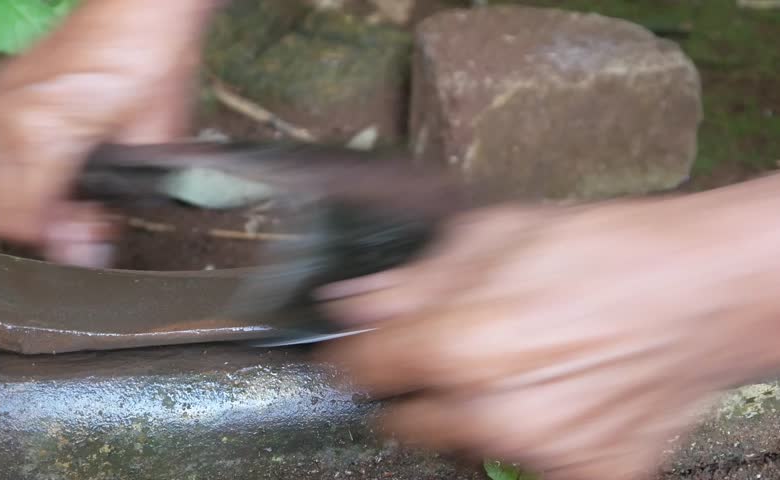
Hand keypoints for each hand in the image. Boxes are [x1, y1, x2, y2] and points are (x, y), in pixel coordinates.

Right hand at [0, 0, 214, 266]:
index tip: (84, 236)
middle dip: (27, 226)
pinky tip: (36, 170)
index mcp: (43, 133)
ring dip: (2, 202)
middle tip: (69, 220)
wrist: (141, 10)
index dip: (55, 241)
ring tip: (48, 199)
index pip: (21, 220)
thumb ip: (112, 202)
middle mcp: (5, 117)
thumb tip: (83, 250)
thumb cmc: (152, 65)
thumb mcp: (149, 145)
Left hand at [319, 182, 779, 478]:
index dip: (352, 357)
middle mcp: (494, 414)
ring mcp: (542, 454)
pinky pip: (524, 463)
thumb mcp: (494, 236)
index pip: (362, 371)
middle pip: (404, 421)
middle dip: (414, 388)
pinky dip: (528, 435)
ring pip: (464, 443)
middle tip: (453, 351)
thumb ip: (411, 280)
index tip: (355, 353)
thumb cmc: (607, 251)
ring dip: (471, 412)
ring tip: (520, 363)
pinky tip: (556, 394)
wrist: (705, 290)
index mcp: (461, 346)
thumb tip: (350, 304)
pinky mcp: (585, 476)